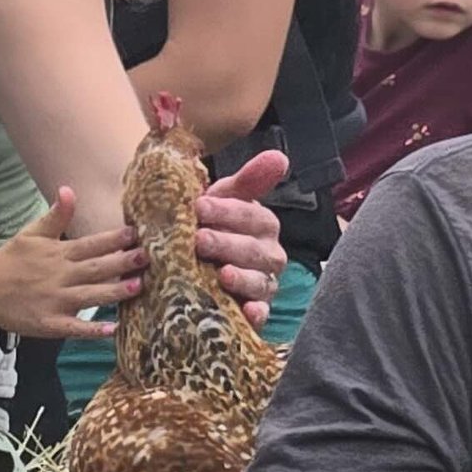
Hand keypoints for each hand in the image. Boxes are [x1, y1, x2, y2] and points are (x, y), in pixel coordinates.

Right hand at [0, 190, 141, 339]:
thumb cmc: (11, 259)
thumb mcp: (33, 233)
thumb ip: (56, 215)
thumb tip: (68, 189)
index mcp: (58, 253)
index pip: (91, 244)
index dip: (114, 239)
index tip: (136, 233)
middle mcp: (59, 276)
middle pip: (96, 268)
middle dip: (122, 263)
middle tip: (147, 257)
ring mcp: (55, 301)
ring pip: (90, 296)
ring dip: (114, 292)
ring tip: (138, 287)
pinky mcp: (49, 323)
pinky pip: (74, 328)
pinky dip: (92, 330)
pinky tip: (112, 329)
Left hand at [195, 147, 287, 322]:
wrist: (191, 269)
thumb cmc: (210, 228)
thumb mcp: (221, 201)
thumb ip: (246, 181)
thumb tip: (280, 157)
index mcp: (261, 225)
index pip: (251, 215)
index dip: (227, 211)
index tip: (199, 206)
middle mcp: (268, 255)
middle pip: (255, 250)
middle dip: (228, 244)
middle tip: (199, 239)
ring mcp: (262, 284)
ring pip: (260, 281)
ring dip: (242, 278)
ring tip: (222, 275)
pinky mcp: (254, 312)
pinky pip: (261, 314)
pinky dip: (256, 314)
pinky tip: (248, 312)